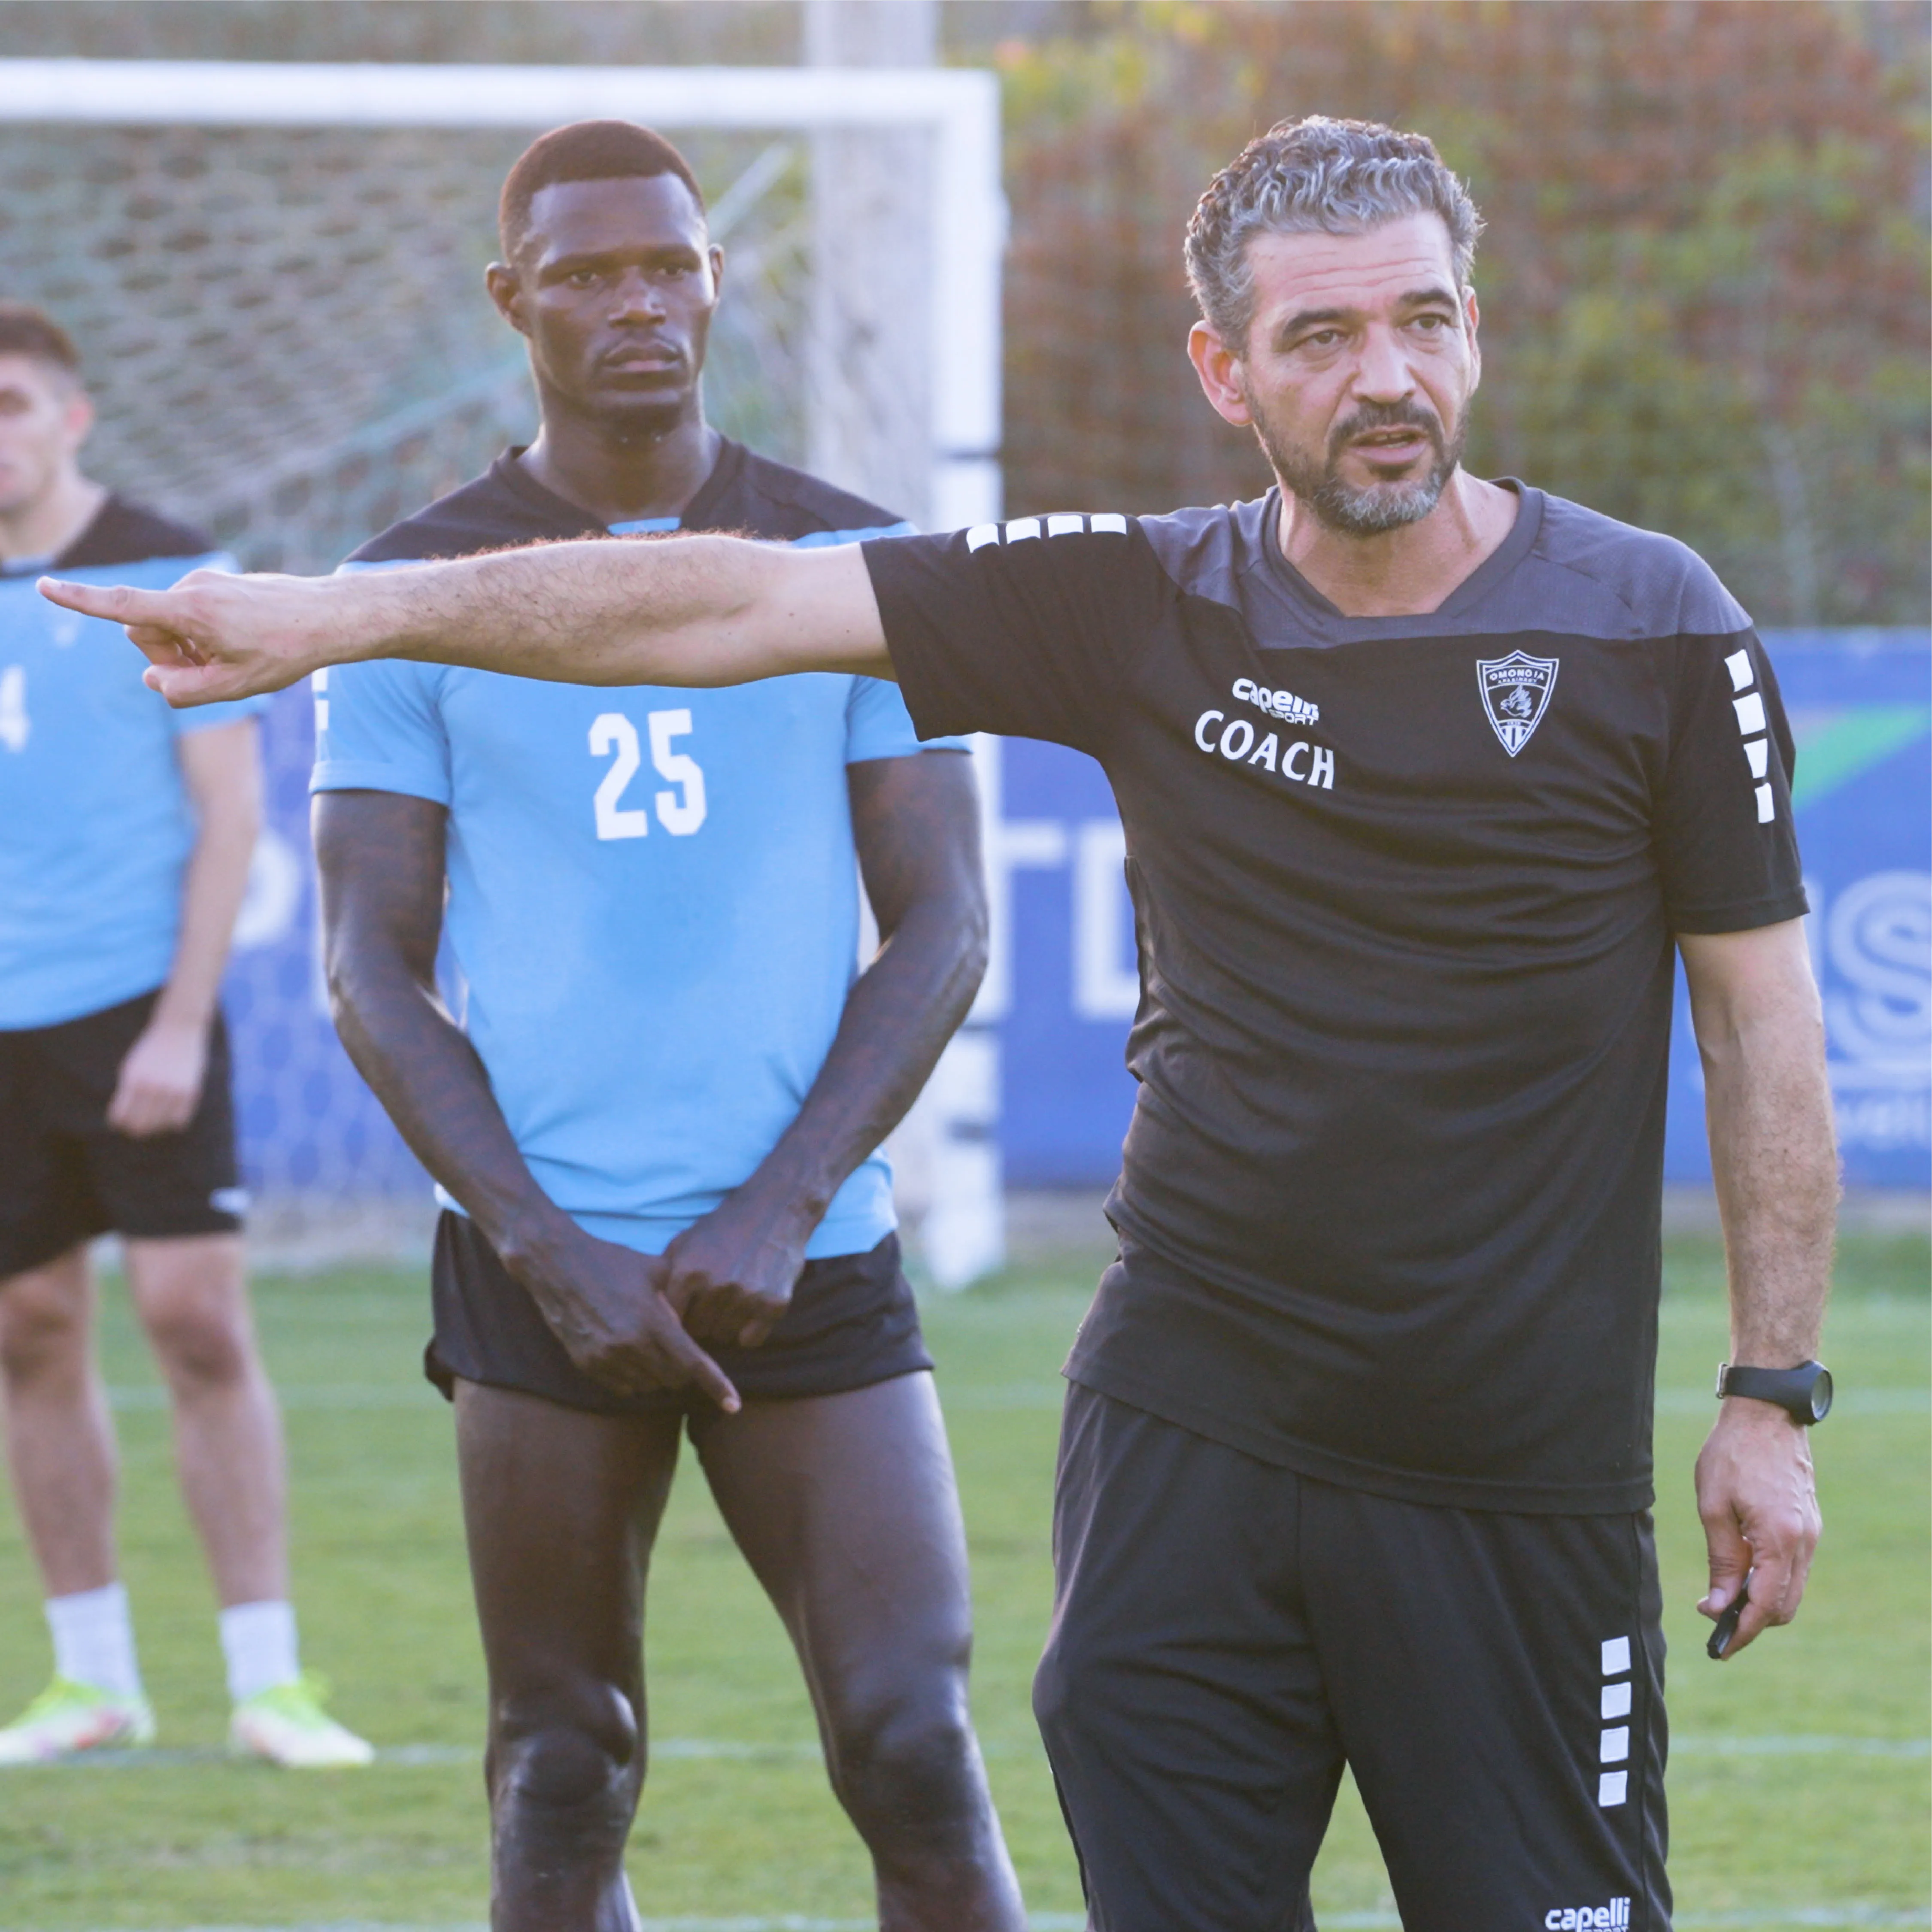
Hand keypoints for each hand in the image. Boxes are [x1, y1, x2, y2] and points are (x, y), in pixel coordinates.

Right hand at [38, 567, 344, 704]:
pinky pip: (188, 614)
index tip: (45, 586)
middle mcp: (192, 589)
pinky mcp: (215, 584)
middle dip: (163, 654)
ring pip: (166, 623)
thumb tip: (154, 678)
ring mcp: (204, 582)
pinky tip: (239, 644)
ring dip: (186, 646)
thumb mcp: (235, 686)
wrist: (329, 617)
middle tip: (208, 669)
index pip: (123, 605)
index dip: (80, 600)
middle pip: (142, 628)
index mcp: (191, 610)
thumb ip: (184, 690)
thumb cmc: (286, 652)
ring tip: (230, 656)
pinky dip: (201, 634)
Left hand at [107, 1016, 208, 1136]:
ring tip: (156, 1116)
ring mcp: (173, 1090)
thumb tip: (123, 1120)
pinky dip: (173, 1121)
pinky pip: (179, 1121)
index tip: (123, 1119)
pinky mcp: (191, 1092)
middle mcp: (152, 1088)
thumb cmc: (150, 1049)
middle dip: (136, 1128)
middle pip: (139, 1126)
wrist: (179, 1030)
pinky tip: (171, 1111)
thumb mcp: (131, 1067)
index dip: (119, 1122)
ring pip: (160, 1126)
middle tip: (139, 1123)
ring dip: (156, 1125)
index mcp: (133, 1081)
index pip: (120, 1117)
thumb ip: (126, 1091)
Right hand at [505, 1220, 738, 1411]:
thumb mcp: (654, 1270)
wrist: (556, 1264)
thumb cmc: (610, 1261)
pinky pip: (623, 1387)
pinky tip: (631, 1353)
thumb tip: (692, 1324)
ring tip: (652, 1346)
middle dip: (684, 1369)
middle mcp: (630, 1347)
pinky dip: (635, 1378)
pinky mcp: (586, 1365)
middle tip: (680, 1347)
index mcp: (652, 1322)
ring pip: (649, 1387)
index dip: (717, 1386)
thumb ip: (678, 1300)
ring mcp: (606, 1359)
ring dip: (659, 1374)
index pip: (694, 1364)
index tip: (734, 1406)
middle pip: (674, 1380)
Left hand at [660, 1189, 812, 1349]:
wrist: (773, 1209)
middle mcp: (716, 1286)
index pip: (673, 1320)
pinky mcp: (774, 1304)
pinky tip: (751, 1309)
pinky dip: (750, 1331)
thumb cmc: (723, 1228)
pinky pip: (751, 1340)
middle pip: (699, 1331)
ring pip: (724, 1336)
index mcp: (688, 1273)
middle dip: (703, 1321)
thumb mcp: (684, 1242)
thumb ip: (664, 1274)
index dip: (680, 1316)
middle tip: (714, 1303)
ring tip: (732, 1301)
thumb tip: (647, 1308)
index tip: (688, 1309)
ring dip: (726, 1325)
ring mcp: (747, 1296)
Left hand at [1694, 1397, 1821, 1658]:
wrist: (1767, 1414)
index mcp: (1780, 1539)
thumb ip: (1722, 1560)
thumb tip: (1718, 1606)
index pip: (1765, 1605)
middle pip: (1784, 1605)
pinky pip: (1794, 1567)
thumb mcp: (1714, 1506)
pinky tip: (1743, 1571)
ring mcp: (1812, 1534)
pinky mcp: (1810, 1525)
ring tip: (1723, 1597)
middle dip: (1751, 1621)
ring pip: (1791, 1589)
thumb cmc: (1732, 1454)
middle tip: (1714, 1619)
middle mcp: (1805, 1542)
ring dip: (1761, 1601)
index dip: (1742, 1631)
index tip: (1719, 1647)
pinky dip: (1771, 1579)